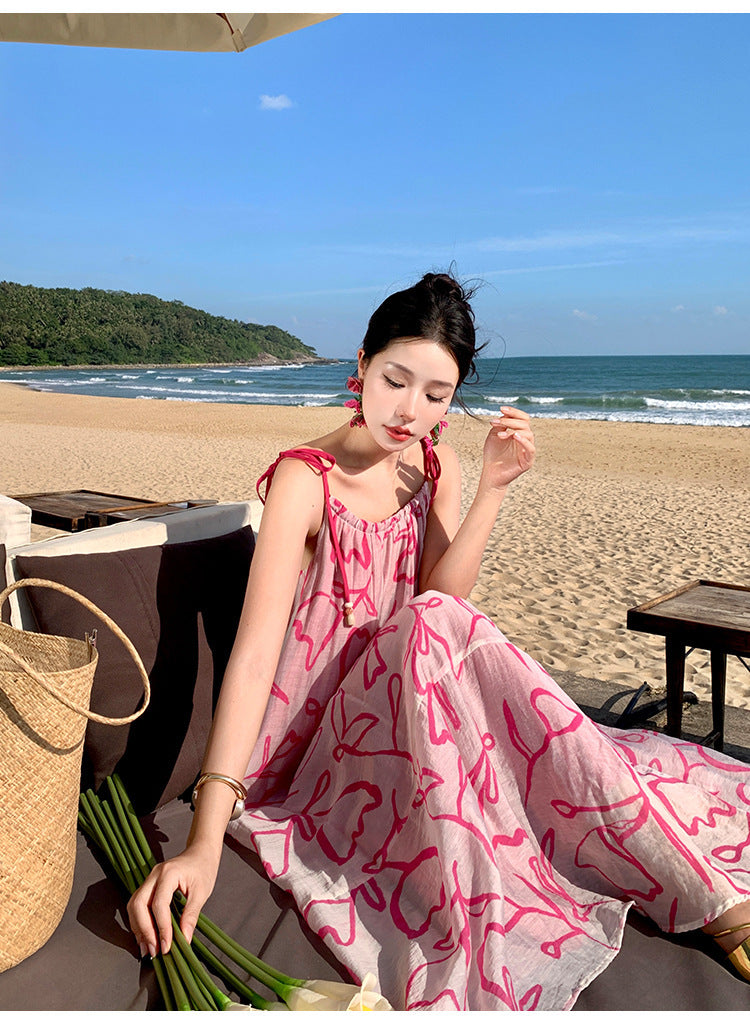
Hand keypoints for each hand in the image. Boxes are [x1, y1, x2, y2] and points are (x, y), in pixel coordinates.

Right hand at [126, 842, 219, 957]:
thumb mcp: (202, 892)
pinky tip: (146, 936)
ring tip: (147, 948)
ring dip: (138, 928)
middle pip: (138, 904)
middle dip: (144, 930)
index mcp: (169, 873)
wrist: (200, 852)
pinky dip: (139, 922)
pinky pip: (137, 905)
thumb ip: (191, 916)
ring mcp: (149, 879)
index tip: (166, 947)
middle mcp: (154, 875)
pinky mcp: (148, 886)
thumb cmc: (203, 868)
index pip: (159, 904)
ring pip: (134, 905)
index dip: (162, 928)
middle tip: (153, 950)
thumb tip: (184, 939)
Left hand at [482, 406, 534, 489]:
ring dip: (513, 430)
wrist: (490, 473)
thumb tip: (505, 413)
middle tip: (497, 422)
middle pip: (525, 424)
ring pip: (528, 434)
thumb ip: (501, 424)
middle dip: (510, 421)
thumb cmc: (493, 455)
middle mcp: (525, 440)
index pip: (522, 418)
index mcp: (519, 433)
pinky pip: (531, 449)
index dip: (514, 412)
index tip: (502, 408)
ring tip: (500, 434)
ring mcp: (527, 450)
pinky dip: (524, 441)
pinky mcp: (528, 461)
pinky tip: (514, 437)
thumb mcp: (494, 435)